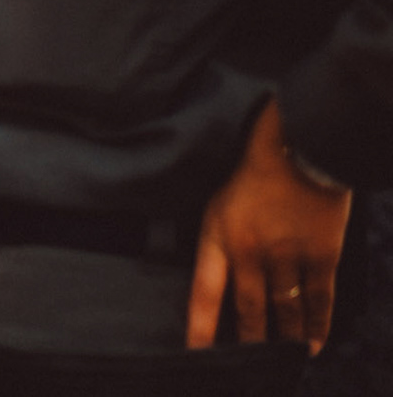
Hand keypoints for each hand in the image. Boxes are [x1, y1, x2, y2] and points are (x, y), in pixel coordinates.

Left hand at [187, 99, 351, 352]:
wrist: (300, 147)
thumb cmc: (254, 171)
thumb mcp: (221, 202)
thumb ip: (221, 240)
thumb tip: (220, 280)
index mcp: (218, 235)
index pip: (203, 292)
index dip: (200, 328)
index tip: (195, 355)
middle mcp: (250, 251)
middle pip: (247, 310)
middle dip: (247, 343)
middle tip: (245, 368)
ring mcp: (287, 255)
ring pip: (283, 310)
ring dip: (282, 340)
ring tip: (278, 361)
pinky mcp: (321, 255)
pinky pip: (318, 299)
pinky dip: (316, 325)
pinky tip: (311, 345)